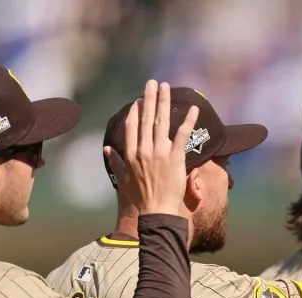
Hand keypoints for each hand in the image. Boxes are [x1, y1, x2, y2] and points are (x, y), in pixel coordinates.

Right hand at [112, 80, 198, 214]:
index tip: (139, 100)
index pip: (132, 126)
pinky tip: (194, 108)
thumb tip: (107, 150)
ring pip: (162, 121)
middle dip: (150, 98)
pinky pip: (183, 135)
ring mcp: (160, 152)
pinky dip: (189, 120)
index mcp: (131, 154)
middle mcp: (144, 150)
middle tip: (153, 83)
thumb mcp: (122, 180)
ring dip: (164, 102)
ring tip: (167, 87)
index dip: (135, 111)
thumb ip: (116, 162)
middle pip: (146, 118)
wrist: (156, 211)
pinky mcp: (176, 158)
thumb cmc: (140, 198)